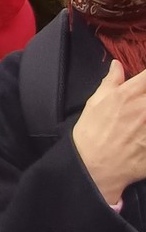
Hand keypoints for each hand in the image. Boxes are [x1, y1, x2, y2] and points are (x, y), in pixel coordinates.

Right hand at [72, 61, 145, 202]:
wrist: (92, 167)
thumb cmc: (91, 133)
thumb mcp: (95, 103)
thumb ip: (111, 82)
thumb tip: (117, 64)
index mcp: (129, 94)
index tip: (144, 85)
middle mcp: (145, 108)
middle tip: (142, 108)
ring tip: (142, 123)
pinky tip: (144, 138)